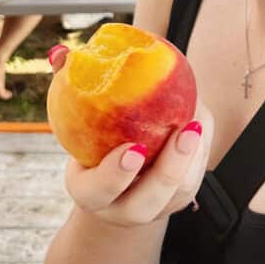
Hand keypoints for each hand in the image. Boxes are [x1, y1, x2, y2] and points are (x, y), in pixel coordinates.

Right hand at [48, 44, 212, 227]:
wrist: (117, 183)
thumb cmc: (90, 141)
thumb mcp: (75, 123)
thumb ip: (69, 88)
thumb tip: (62, 54)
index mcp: (90, 194)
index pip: (98, 191)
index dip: (114, 176)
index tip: (133, 150)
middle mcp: (123, 209)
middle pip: (146, 202)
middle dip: (168, 169)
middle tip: (184, 131)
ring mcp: (155, 208)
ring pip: (179, 192)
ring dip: (193, 156)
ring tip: (197, 121)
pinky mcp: (180, 198)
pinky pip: (196, 176)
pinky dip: (202, 146)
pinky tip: (200, 117)